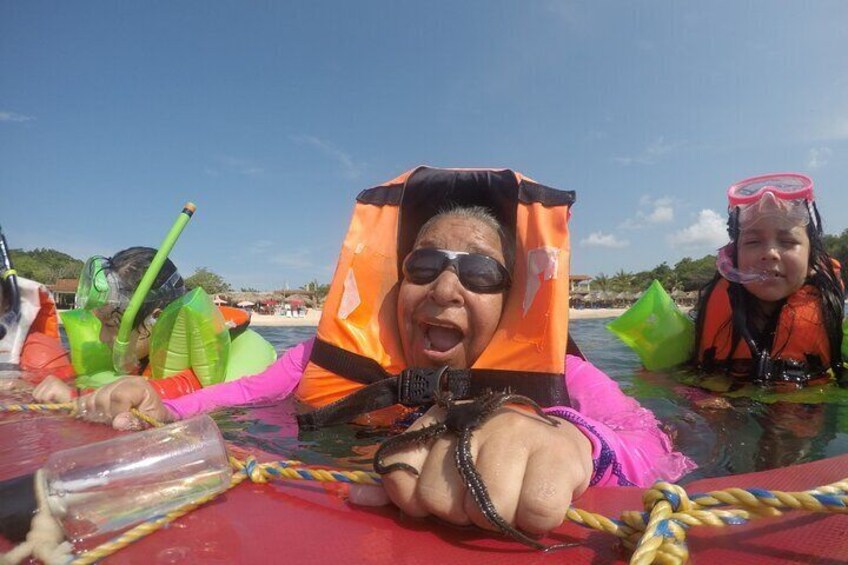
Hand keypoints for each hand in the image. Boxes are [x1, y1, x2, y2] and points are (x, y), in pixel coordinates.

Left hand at [33, 375, 74, 402]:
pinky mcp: (53, 386)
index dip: (40, 400)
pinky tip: (57, 401)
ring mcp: (51, 381)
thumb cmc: (63, 401)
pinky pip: (44, 398)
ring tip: (55, 402)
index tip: (50, 400)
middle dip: (42, 401)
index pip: (35, 392)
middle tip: (53, 402)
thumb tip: (30, 400)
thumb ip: (42, 394)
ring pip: (38, 396)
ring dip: (46, 403)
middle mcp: (49, 377)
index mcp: (48, 378)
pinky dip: (49, 403)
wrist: (77, 402)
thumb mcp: (51, 395)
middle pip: (35, 394)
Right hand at [77, 376, 173, 429]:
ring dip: (96, 414)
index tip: (120, 423)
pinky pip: (85, 400)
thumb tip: (117, 423)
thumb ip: (137, 421)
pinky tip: (91, 418)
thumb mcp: (152, 420)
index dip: (117, 412)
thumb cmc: (153, 416)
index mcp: (137, 385)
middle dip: (106, 415)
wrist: (151, 411)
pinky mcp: (100, 391)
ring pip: (92, 400)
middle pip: (102, 397)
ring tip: (107, 420)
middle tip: (114, 423)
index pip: (119, 396)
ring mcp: (109, 385)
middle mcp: (122, 381)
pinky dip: (85, 410)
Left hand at [375, 404, 592, 534]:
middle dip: (462, 511)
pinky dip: (536, 518)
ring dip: (501, 517)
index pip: (399, 472)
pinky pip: (535, 511)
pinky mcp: (558, 453)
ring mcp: (517, 433)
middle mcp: (475, 422)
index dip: (416, 499)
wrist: (558, 439)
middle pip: (440, 499)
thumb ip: (402, 481)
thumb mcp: (443, 463)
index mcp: (439, 422)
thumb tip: (355, 496)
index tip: (443, 495)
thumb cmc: (493, 458)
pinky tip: (537, 498)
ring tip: (513, 496)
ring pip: (488, 508)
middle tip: (484, 495)